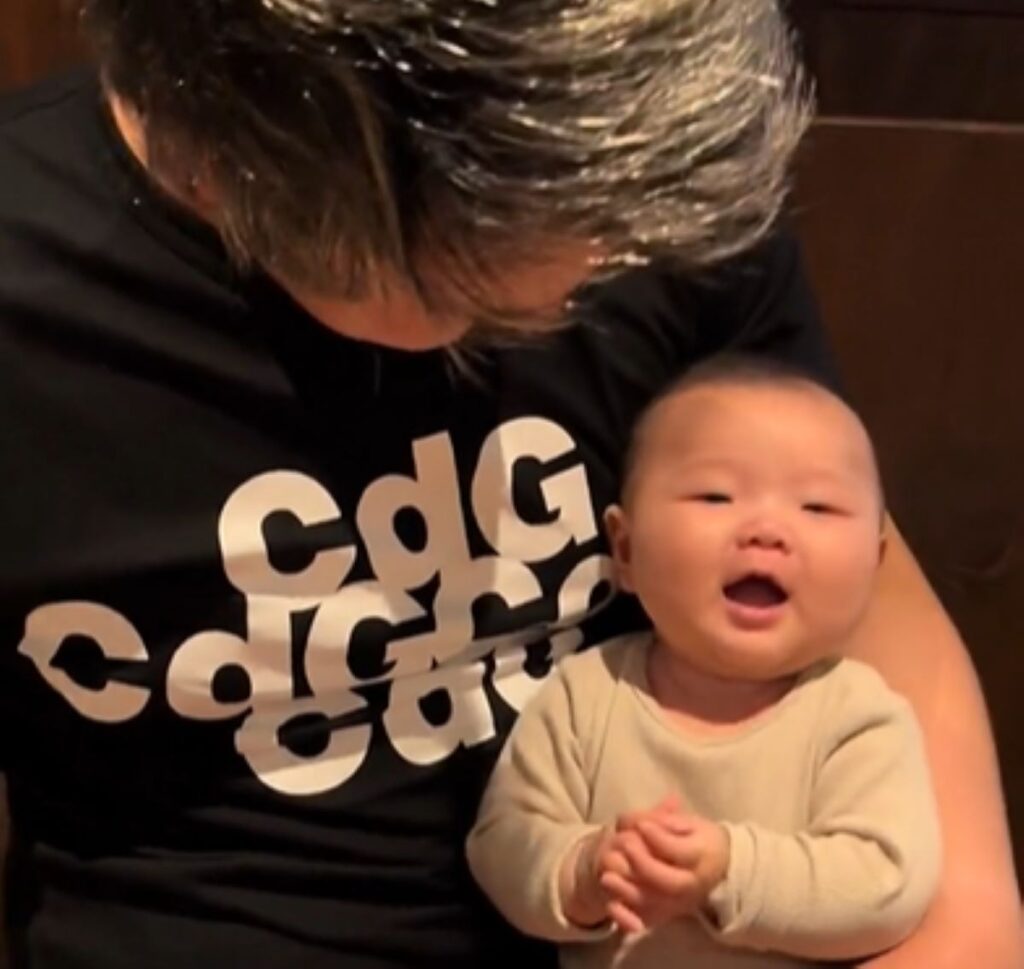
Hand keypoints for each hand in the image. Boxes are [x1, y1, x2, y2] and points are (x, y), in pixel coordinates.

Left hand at [600, 797, 729, 934]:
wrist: (714, 868)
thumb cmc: (696, 839)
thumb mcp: (689, 823)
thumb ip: (668, 818)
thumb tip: (646, 819)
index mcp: (701, 858)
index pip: (680, 852)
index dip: (659, 838)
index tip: (642, 824)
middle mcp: (691, 886)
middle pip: (668, 882)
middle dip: (644, 864)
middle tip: (624, 844)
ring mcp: (676, 904)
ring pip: (652, 902)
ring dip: (628, 890)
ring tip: (607, 876)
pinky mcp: (662, 915)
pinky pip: (643, 921)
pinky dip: (627, 918)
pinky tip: (611, 905)